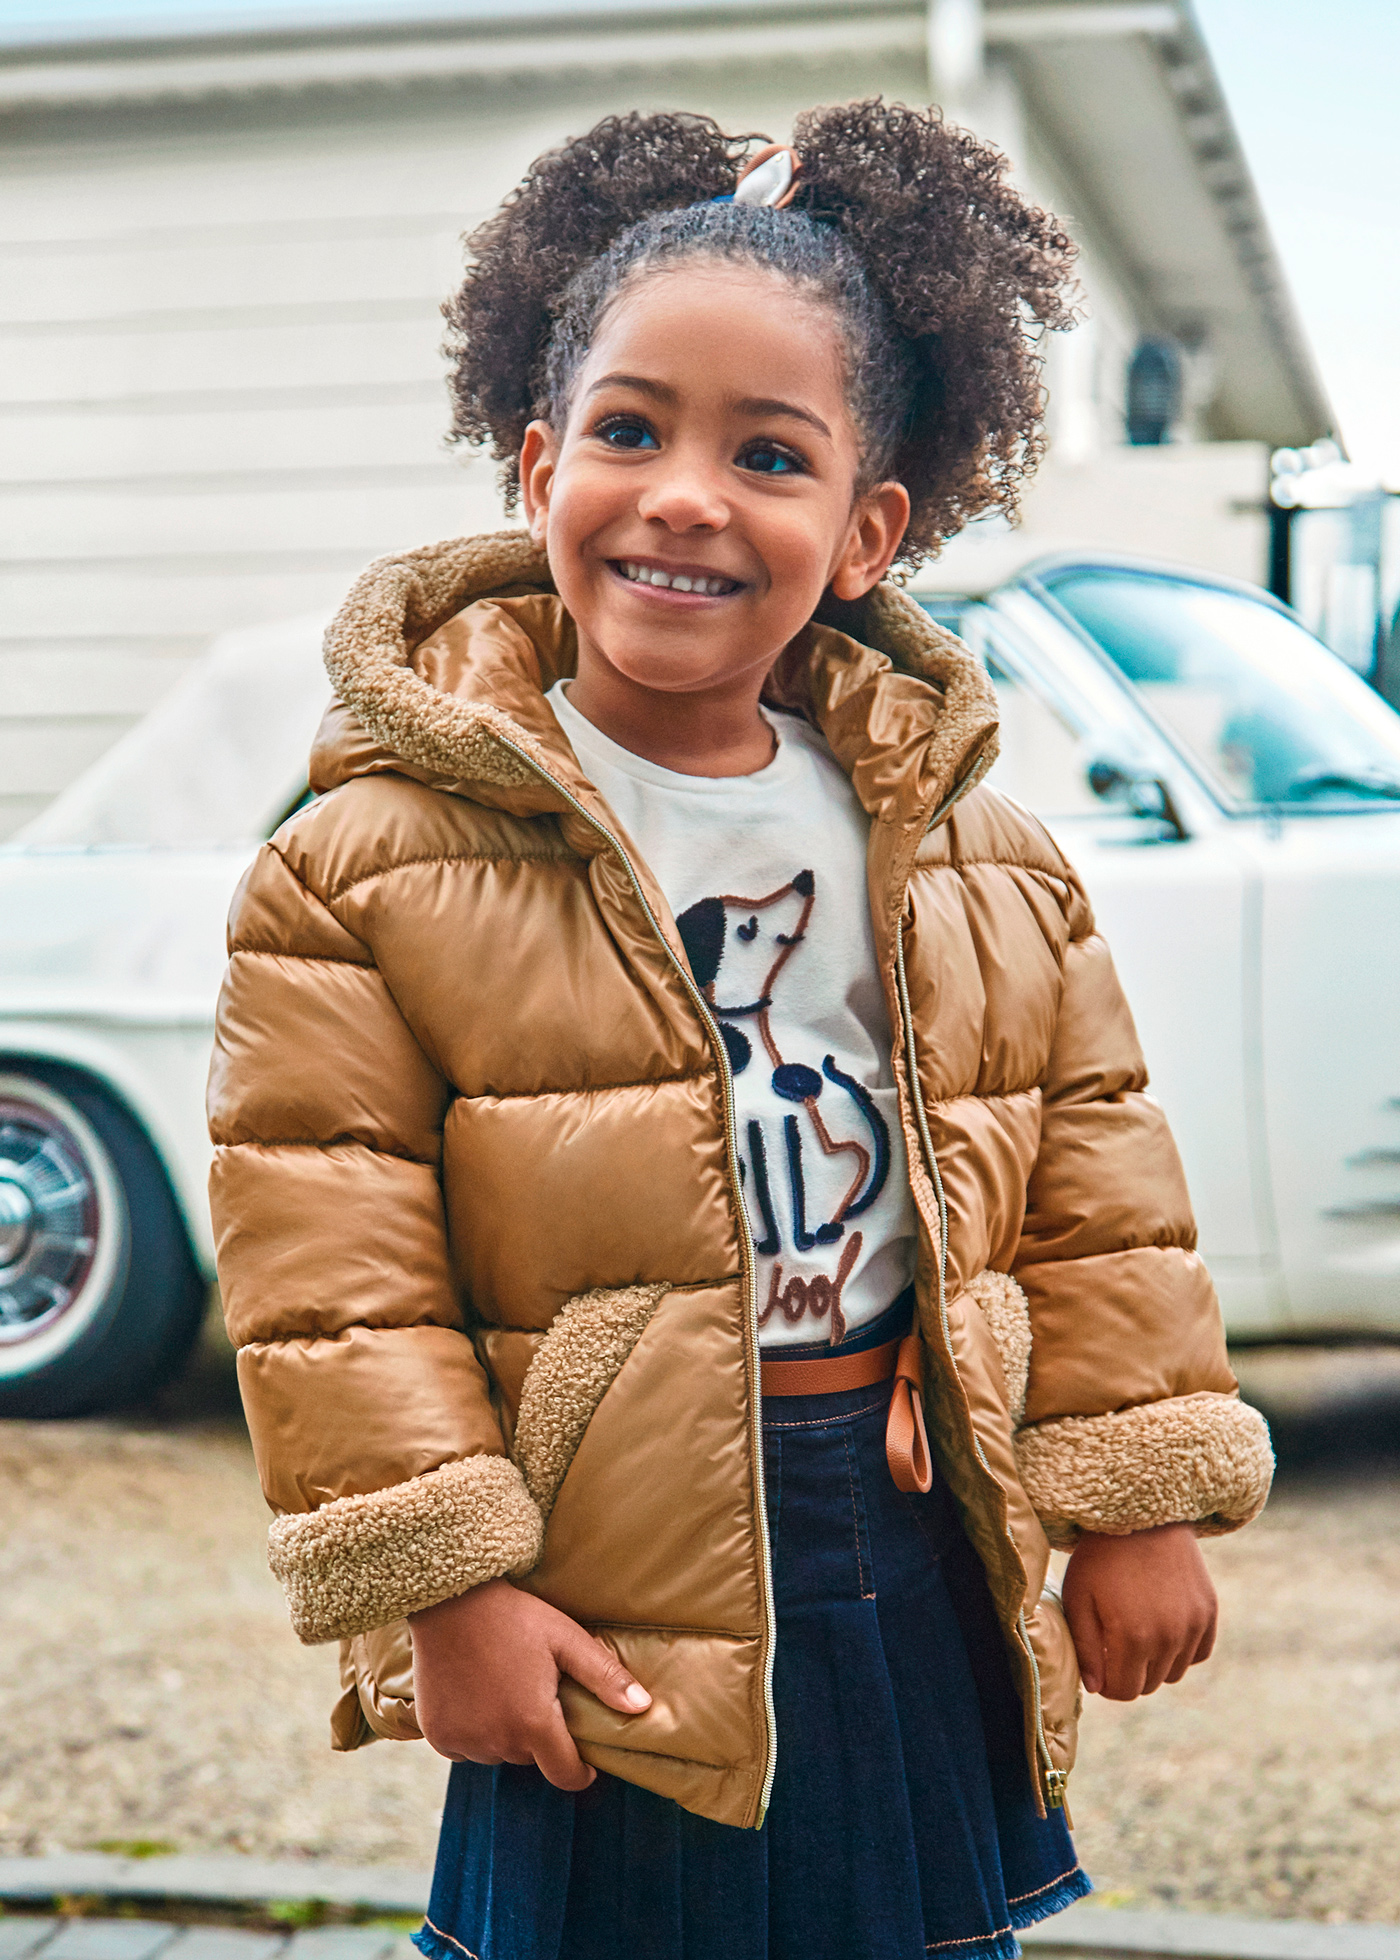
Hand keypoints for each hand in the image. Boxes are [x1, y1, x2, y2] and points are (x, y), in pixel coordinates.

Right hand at [408, 1577, 650, 1789]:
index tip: (585, 1758)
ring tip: (504, 1689)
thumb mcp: (566, 1639)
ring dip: (504, 1734)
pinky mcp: (437, 1735)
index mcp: (534, 1724)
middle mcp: (498, 1742)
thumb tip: (644, 1708)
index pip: (566, 1775)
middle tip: (536, 1694)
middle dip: (539, 1736)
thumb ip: (605, 1677)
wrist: (451, 1601)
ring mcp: (464, 1741)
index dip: (581, 1770)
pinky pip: (464, 1748)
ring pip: (497, 1753)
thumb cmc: (515, 1617)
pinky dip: (473, 1732)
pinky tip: (474, 1695)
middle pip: (530, 1759)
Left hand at [1061, 1522, 1216, 1699]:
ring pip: (1173, 1673)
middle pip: (1148, 1685)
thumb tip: (1095, 1687)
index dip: (1106, 1682)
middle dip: (1128, 1672)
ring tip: (1137, 1629)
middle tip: (1114, 1641)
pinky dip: (1182, 1650)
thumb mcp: (1078, 1597)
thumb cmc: (1101, 1555)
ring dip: (1154, 1662)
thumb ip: (1085, 1648)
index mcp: (1132, 1637)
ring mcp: (1193, 1625)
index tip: (1099, 1660)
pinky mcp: (1209, 1611)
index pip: (1123, 1691)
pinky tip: (1163, 1626)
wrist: (1141, 1513)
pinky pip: (1199, 1653)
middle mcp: (1169, 1637)